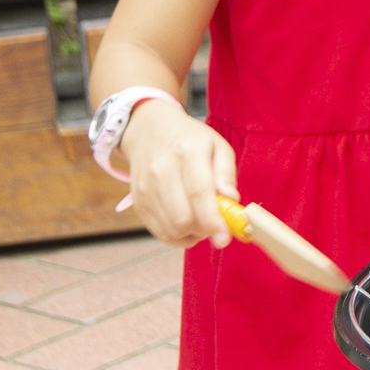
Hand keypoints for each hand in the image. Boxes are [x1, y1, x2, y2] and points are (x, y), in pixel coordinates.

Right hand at [119, 100, 238, 249]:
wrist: (149, 132)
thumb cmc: (190, 140)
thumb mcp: (217, 146)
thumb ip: (226, 173)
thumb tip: (231, 200)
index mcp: (187, 152)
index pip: (199, 192)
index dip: (213, 220)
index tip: (225, 237)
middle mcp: (162, 171)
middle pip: (183, 217)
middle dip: (205, 229)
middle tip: (217, 224)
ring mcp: (146, 189)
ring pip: (170, 229)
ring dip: (192, 235)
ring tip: (203, 221)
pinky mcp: (138, 203)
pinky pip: (159, 232)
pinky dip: (177, 236)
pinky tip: (188, 224)